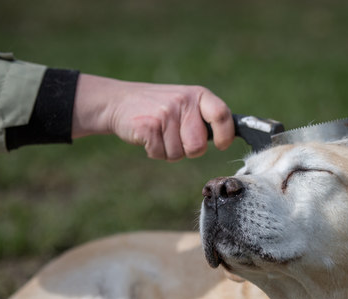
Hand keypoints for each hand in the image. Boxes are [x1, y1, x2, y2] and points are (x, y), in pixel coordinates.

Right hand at [71, 74, 233, 160]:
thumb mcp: (185, 103)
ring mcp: (166, 113)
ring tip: (159, 133)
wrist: (119, 101)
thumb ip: (205, 118)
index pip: (222, 115)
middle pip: (198, 146)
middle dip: (188, 149)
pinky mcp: (149, 126)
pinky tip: (148, 137)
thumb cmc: (159, 108)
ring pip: (178, 154)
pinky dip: (154, 151)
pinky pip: (161, 154)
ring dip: (168, 151)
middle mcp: (184, 101)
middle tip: (175, 137)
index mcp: (198, 95)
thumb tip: (229, 137)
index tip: (222, 144)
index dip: (225, 134)